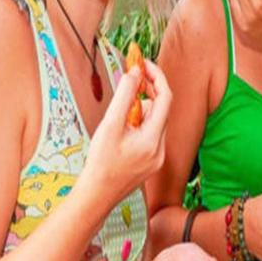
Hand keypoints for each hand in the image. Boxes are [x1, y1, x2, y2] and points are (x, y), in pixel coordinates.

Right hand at [81, 60, 170, 212]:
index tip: (143, 64)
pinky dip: (141, 121)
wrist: (96, 197)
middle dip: (149, 89)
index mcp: (153, 139)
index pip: (165, 98)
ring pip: (156, 120)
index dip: (156, 77)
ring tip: (122, 107)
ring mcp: (157, 156)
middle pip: (162, 108)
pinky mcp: (151, 161)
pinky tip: (123, 125)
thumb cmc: (100, 163)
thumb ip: (124, 96)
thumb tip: (135, 73)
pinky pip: (151, 133)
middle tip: (133, 74)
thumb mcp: (110, 125)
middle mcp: (161, 148)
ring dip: (143, 106)